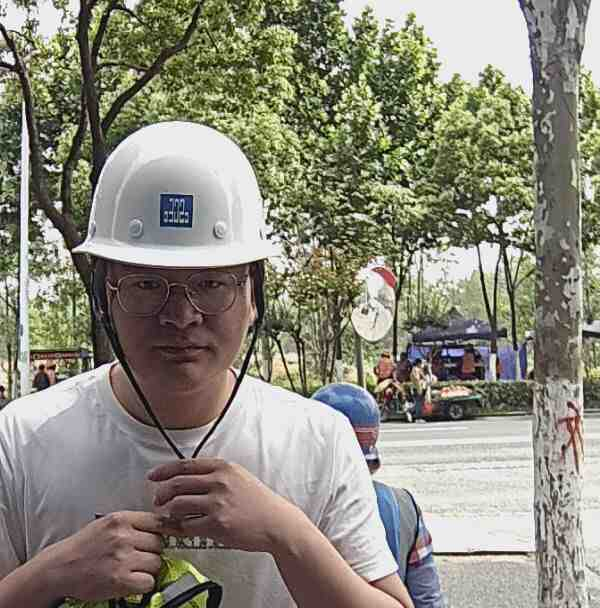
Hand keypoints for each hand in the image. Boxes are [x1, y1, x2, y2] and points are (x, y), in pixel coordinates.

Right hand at [40, 511, 163, 601]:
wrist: (60, 568)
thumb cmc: (85, 546)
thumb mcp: (108, 524)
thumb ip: (133, 523)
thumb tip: (164, 525)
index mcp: (121, 519)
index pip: (159, 521)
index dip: (169, 530)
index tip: (176, 535)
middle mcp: (123, 536)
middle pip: (159, 544)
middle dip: (153, 552)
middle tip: (140, 557)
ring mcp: (121, 558)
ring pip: (156, 563)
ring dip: (148, 569)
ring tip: (132, 569)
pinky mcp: (119, 580)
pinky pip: (148, 582)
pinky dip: (143, 584)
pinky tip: (131, 582)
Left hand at [148, 458, 300, 552]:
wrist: (276, 522)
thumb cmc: (258, 501)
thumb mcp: (238, 477)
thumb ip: (215, 474)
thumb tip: (187, 477)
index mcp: (223, 467)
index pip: (185, 465)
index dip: (164, 471)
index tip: (153, 476)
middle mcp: (219, 482)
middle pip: (177, 483)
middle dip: (161, 493)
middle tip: (157, 500)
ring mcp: (217, 503)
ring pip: (177, 505)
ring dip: (166, 511)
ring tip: (166, 515)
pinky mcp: (217, 525)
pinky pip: (186, 526)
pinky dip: (177, 528)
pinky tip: (176, 528)